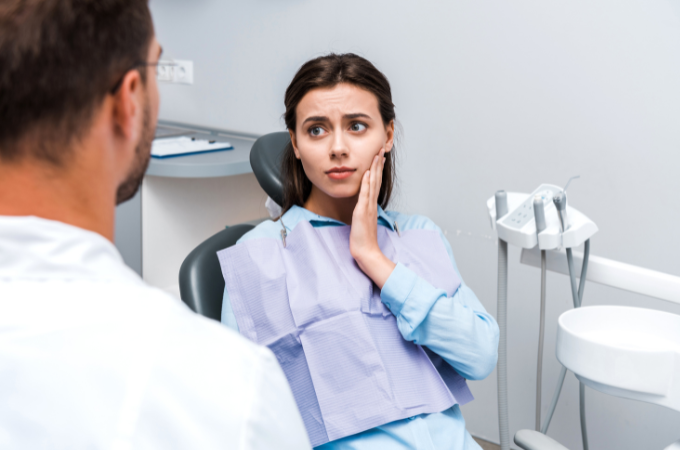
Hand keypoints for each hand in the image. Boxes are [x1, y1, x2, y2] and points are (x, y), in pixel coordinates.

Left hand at [350, 149, 395, 288]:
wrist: (366, 252)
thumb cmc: (364, 240)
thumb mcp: (364, 222)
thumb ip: (365, 212)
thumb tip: (364, 206)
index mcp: (372, 206)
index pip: (375, 184)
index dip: (377, 170)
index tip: (378, 159)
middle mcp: (372, 204)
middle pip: (376, 180)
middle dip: (378, 165)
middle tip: (380, 150)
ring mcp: (368, 207)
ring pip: (372, 184)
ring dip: (374, 169)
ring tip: (376, 156)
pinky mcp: (362, 212)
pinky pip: (365, 195)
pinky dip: (366, 183)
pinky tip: (367, 173)